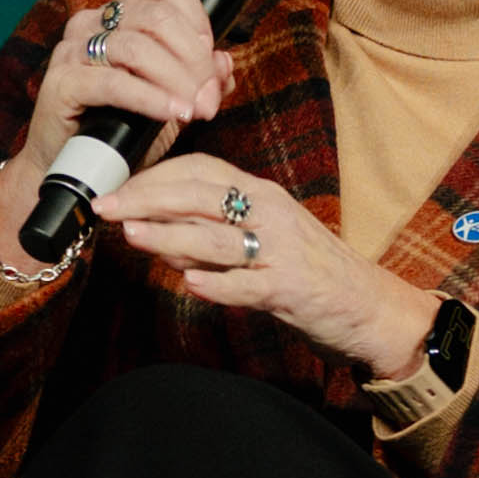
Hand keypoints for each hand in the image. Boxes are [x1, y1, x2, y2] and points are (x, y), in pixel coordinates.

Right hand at [0, 0, 241, 320]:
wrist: (76, 172)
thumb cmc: (122, 131)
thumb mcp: (172, 102)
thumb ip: (201, 81)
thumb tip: (225, 62)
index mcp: (118, 15)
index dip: (196, 19)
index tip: (212, 60)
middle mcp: (92, 23)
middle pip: (156, 16)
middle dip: (193, 58)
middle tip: (209, 98)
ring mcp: (73, 51)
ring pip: (136, 46)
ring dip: (176, 79)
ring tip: (194, 110)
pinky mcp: (61, 83)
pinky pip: (113, 82)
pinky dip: (149, 98)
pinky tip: (172, 114)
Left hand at [98, 158, 440, 382]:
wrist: (372, 306)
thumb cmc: (311, 271)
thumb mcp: (263, 237)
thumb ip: (213, 232)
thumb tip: (157, 233)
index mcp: (260, 194)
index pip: (199, 171)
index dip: (152, 177)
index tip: (116, 190)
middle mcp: (270, 213)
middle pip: (200, 196)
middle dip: (147, 199)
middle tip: (106, 208)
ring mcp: (281, 251)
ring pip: (218, 237)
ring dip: (172, 236)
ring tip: (133, 236)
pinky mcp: (290, 289)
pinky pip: (249, 286)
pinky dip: (219, 285)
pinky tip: (190, 284)